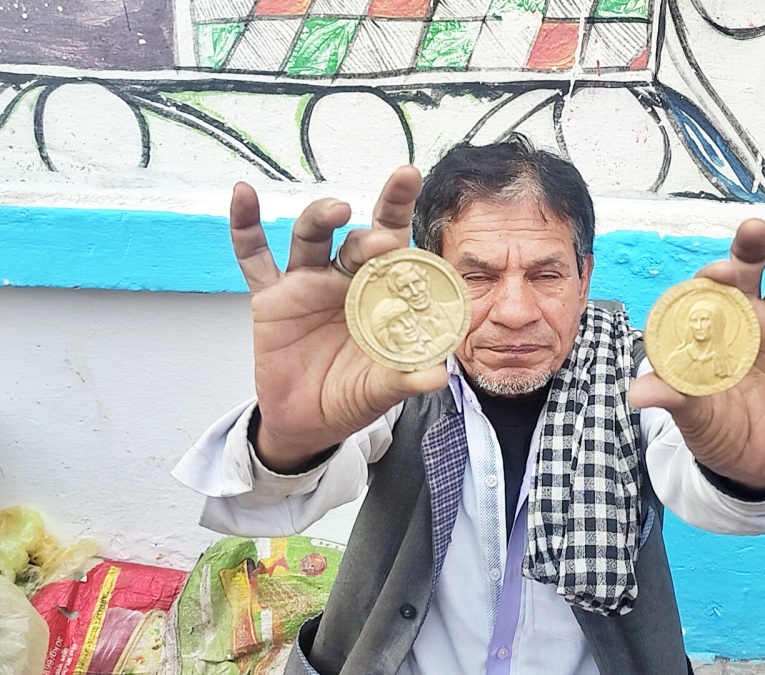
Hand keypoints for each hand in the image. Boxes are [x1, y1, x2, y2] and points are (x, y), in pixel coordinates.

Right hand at [231, 167, 448, 471]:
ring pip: (311, 239)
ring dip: (321, 218)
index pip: (397, 247)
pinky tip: (243, 194)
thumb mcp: (380, 391)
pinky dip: (245, 226)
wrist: (307, 423)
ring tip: (337, 211)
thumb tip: (437, 376)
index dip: (401, 210)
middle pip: (359, 237)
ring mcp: (306, 283)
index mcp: (380, 294)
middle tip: (387, 220)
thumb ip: (405, 378)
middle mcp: (345, 279)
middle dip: (374, 217)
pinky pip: (254, 258)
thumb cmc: (352, 396)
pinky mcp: (270, 298)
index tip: (408, 176)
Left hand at [628, 197, 764, 490]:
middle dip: (748, 248)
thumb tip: (637, 395)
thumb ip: (672, 397)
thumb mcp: (690, 415)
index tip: (715, 275)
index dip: (710, 280)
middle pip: (746, 270)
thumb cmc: (712, 428)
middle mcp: (742, 315)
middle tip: (753, 229)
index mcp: (707, 326)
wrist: (750, 461)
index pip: (705, 292)